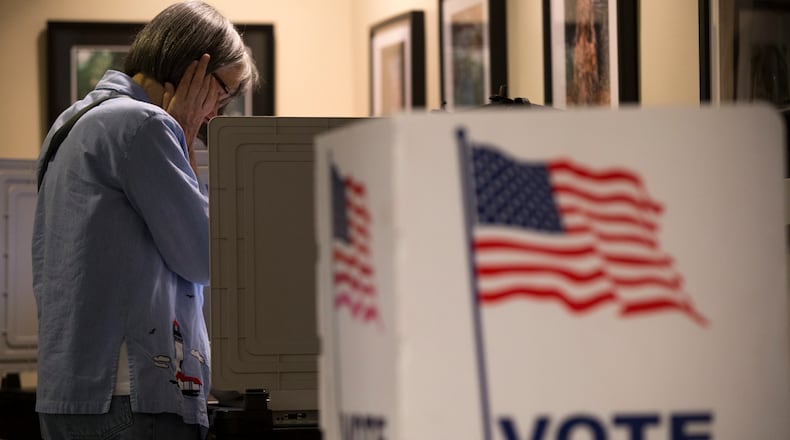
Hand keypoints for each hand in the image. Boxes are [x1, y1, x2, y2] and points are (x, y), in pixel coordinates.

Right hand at [162, 54, 218, 174]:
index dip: (191, 71)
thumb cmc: (171, 124)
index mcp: (179, 101)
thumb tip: (168, 83)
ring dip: (208, 76)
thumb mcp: (164, 109)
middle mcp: (190, 103)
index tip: (194, 61)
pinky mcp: (203, 112)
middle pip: (198, 82)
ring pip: (205, 89)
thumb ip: (168, 95)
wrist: (181, 139)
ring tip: (210, 67)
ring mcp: (198, 108)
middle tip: (206, 57)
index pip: (186, 82)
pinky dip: (212, 89)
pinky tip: (213, 83)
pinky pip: (210, 99)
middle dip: (202, 68)